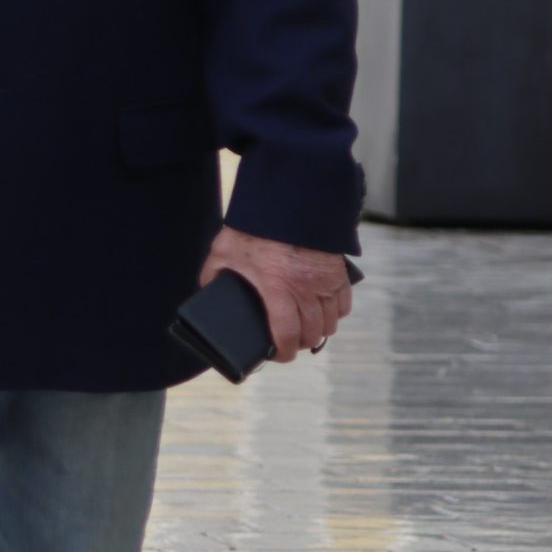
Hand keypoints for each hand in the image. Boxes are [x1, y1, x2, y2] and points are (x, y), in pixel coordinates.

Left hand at [199, 226, 353, 362]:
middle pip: (311, 333)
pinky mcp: (338, 270)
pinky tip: (324, 311)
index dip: (283, 353)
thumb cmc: (255, 225)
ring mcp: (326, 281)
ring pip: (330, 322)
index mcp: (278, 289)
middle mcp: (306, 289)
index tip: (278, 355)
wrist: (290, 197)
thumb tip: (207, 291)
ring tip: (306, 329)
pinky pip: (344, 303)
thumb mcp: (224, 251)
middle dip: (299, 343)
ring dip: (318, 330)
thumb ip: (214, 274)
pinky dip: (335, 312)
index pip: (286, 336)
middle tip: (289, 343)